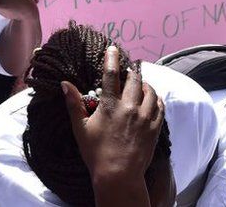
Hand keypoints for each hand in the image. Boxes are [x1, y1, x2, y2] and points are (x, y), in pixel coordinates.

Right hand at [62, 46, 164, 184]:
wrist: (119, 175)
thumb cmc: (95, 152)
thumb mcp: (79, 127)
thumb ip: (73, 103)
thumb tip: (65, 83)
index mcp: (110, 105)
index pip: (111, 74)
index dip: (112, 59)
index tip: (113, 48)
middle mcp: (130, 108)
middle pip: (134, 80)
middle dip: (130, 71)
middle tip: (127, 68)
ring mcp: (145, 118)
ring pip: (150, 91)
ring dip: (144, 84)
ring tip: (139, 83)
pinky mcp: (155, 129)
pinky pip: (160, 106)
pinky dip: (156, 98)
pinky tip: (151, 99)